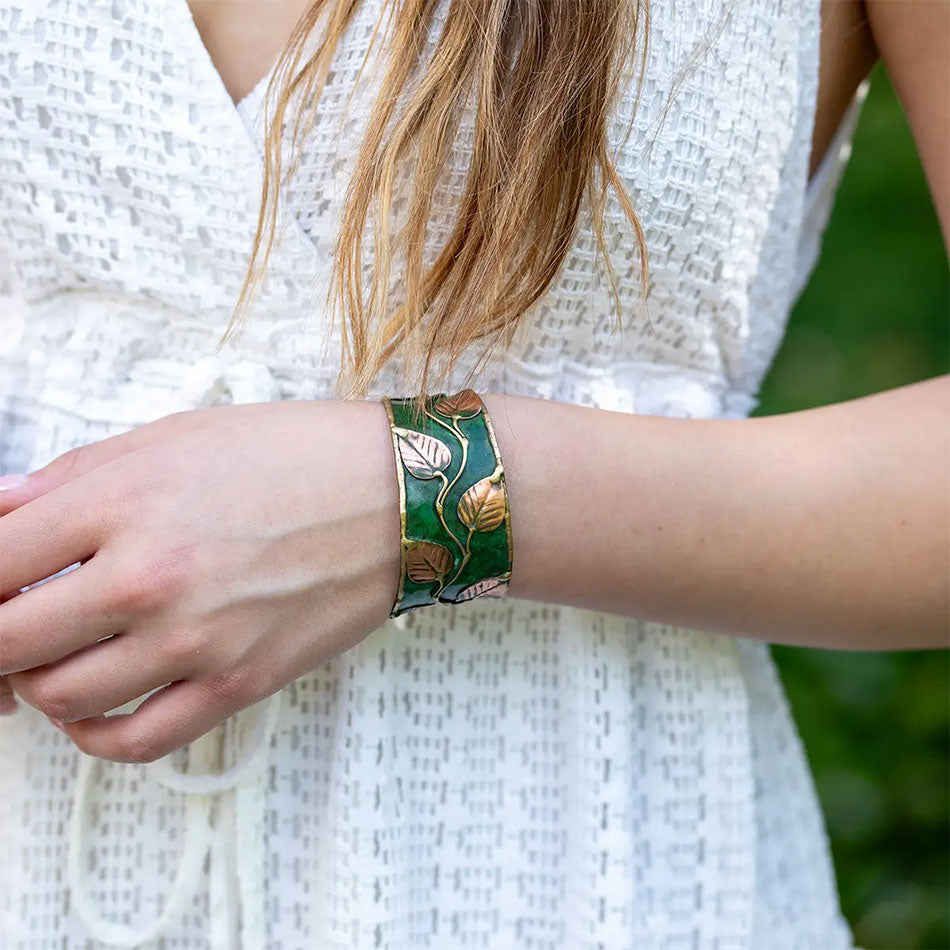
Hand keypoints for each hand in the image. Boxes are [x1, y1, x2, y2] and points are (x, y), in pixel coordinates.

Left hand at [0, 399, 400, 761]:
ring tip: (60, 650)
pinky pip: (134, 741)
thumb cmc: (295, 455)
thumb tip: (0, 512)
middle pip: (6, 641)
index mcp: (125, 503)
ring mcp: (195, 641)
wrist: (395, 497)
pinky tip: (94, 706)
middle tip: (11, 623)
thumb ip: (75, 476)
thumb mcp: (177, 437)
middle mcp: (150, 578)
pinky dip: (92, 733)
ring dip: (38, 679)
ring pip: (60, 697)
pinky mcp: (237, 685)